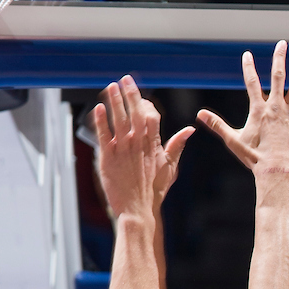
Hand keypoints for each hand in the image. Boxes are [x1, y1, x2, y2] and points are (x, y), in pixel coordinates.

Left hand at [94, 76, 193, 220]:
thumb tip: (190, 129)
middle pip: (135, 112)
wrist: (138, 210)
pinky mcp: (108, 158)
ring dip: (114, 101)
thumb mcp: (171, 168)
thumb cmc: (155, 191)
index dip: (145, 103)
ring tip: (111, 86)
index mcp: (153, 144)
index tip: (140, 95)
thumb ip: (177, 146)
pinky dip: (100, 121)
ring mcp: (122, 150)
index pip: (151, 115)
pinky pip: (103, 135)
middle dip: (130, 94)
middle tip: (125, 79)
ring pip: (118, 119)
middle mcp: (138, 143)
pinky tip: (98, 108)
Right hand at [197, 40, 288, 175]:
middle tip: (282, 43)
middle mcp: (276, 107)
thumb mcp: (234, 140)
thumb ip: (217, 125)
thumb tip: (200, 115)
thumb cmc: (254, 157)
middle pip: (278, 76)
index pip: (252, 82)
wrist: (276, 169)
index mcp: (259, 110)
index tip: (247, 54)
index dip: (248, 67)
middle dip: (279, 58)